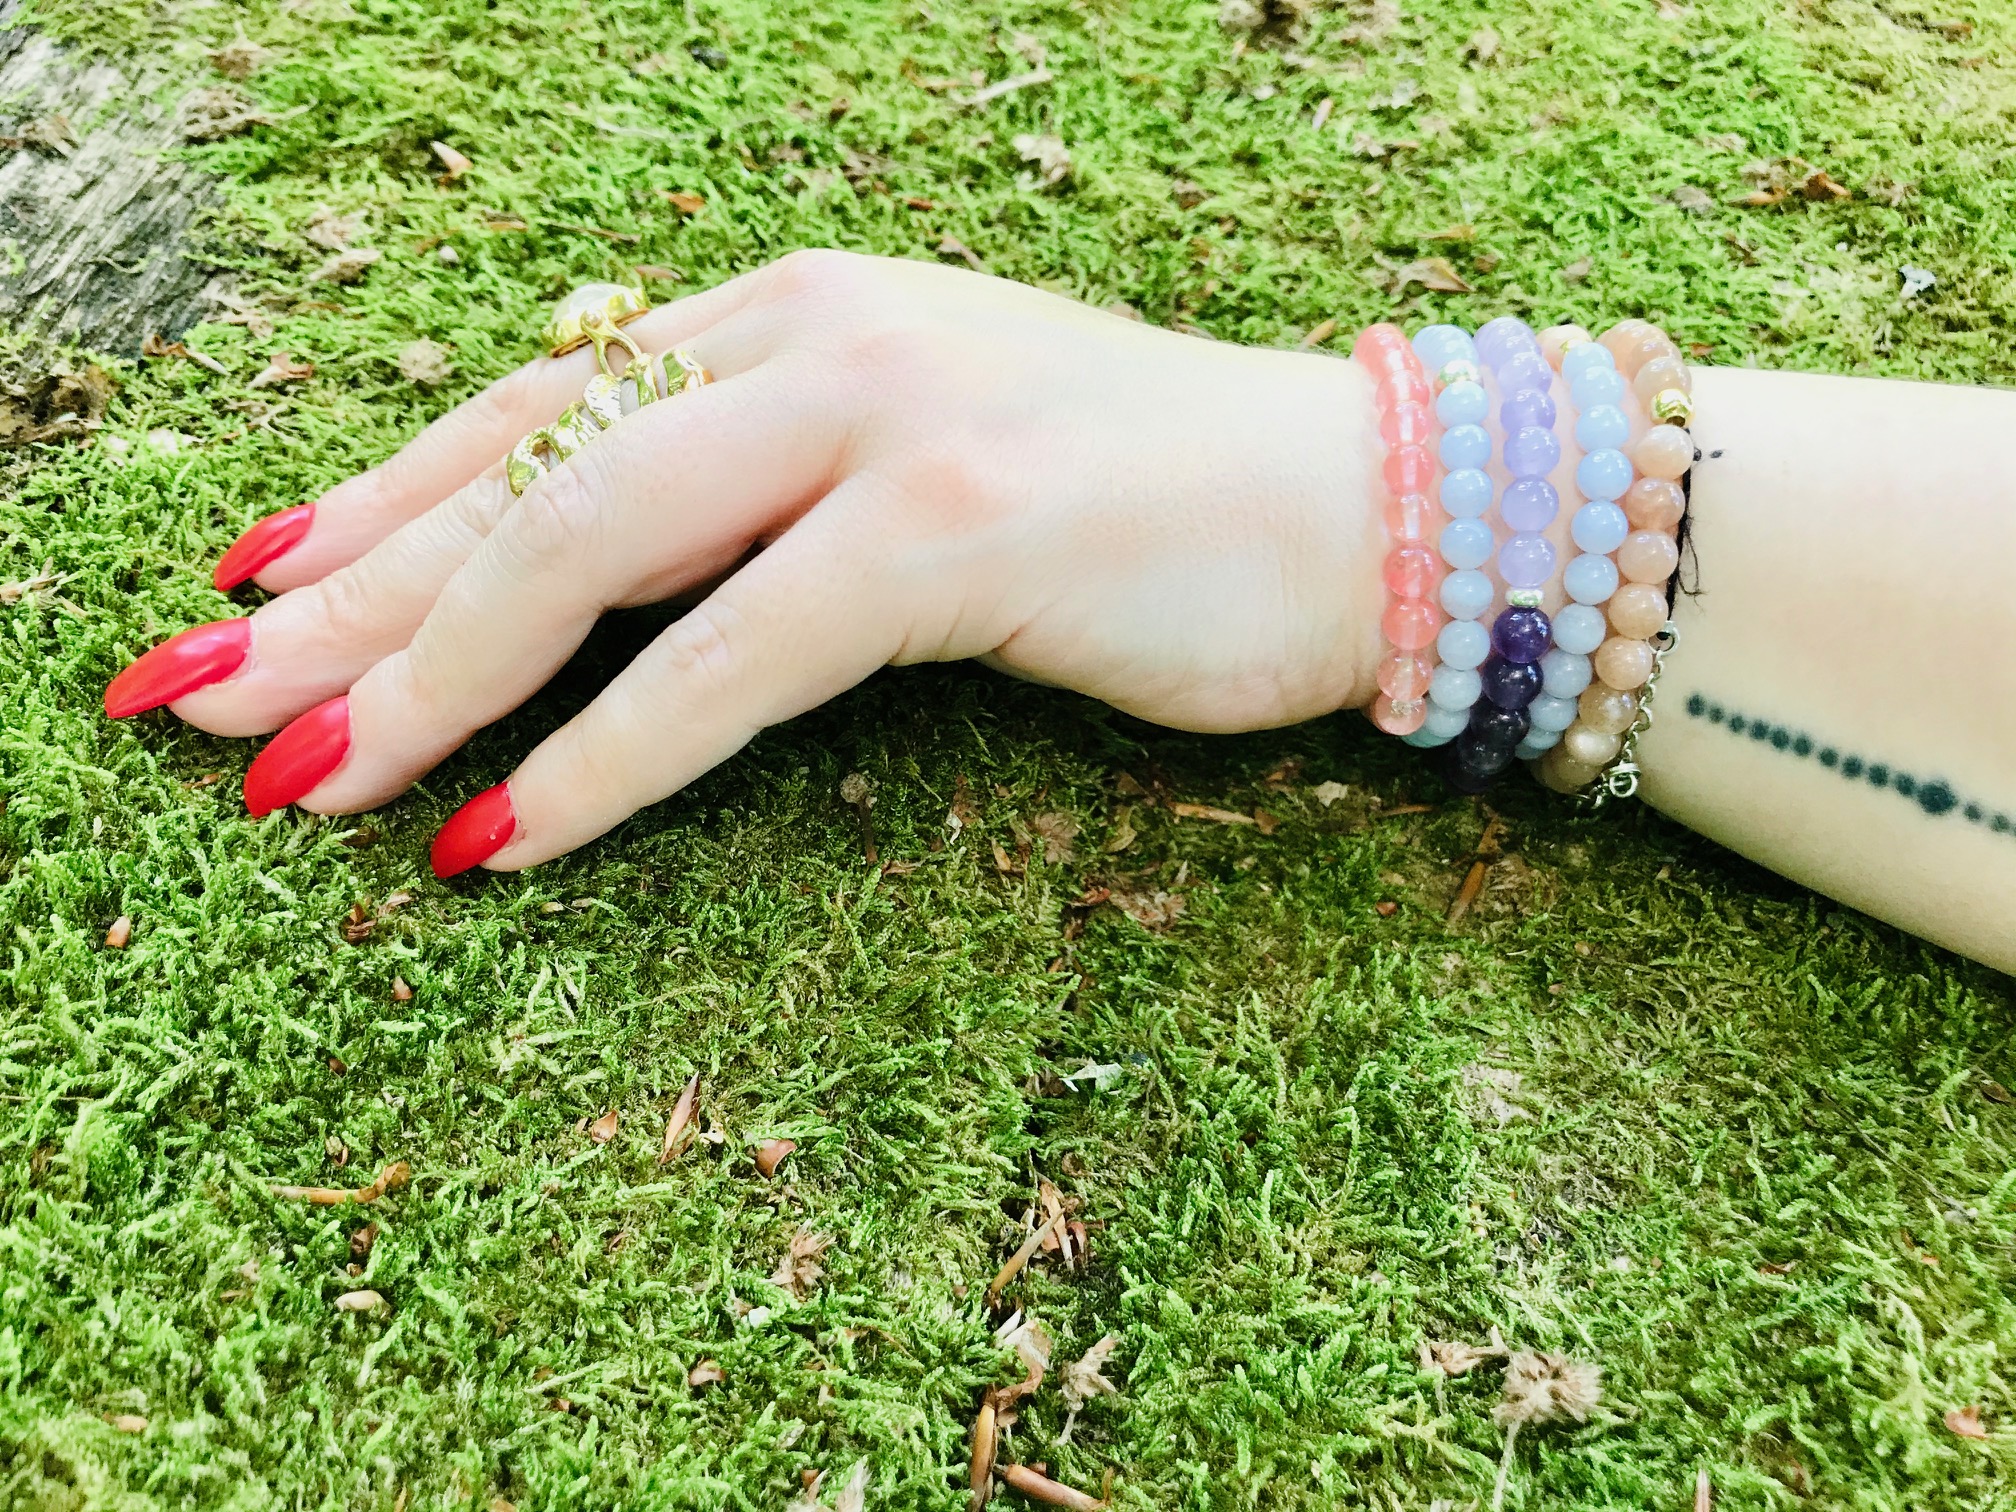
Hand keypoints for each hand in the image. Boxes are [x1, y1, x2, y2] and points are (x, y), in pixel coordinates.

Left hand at [104, 251, 1380, 874]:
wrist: (1355, 508)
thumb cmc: (1131, 507)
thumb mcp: (910, 467)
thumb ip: (761, 486)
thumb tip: (596, 567)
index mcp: (793, 311)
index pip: (535, 405)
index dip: (379, 503)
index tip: (256, 594)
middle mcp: (816, 332)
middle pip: (524, 466)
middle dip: (347, 598)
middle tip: (198, 702)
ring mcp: (890, 417)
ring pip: (598, 539)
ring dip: (434, 676)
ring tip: (304, 786)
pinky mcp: (963, 528)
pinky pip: (740, 652)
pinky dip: (612, 753)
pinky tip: (506, 839)